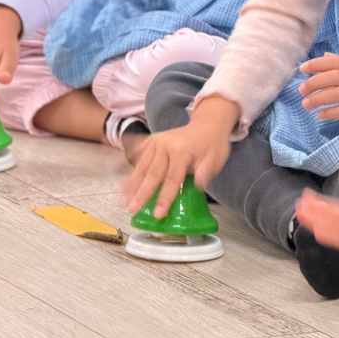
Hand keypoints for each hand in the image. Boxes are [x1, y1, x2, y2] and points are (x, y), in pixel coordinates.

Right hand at [121, 96, 238, 216]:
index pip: (172, 179)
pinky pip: (139, 153)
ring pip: (142, 165)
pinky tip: (122, 178)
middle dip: (141, 193)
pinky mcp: (152, 139)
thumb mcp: (216, 157)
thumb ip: (206, 171)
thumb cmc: (212, 144)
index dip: (164, 198)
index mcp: (182, 150)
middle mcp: (166, 144)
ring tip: (123, 200)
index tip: (158, 214)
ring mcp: (157, 140)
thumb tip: (198, 185)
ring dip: (131, 184)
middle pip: (152, 173)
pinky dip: (129, 166)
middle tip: (131, 209)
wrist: (208, 123)